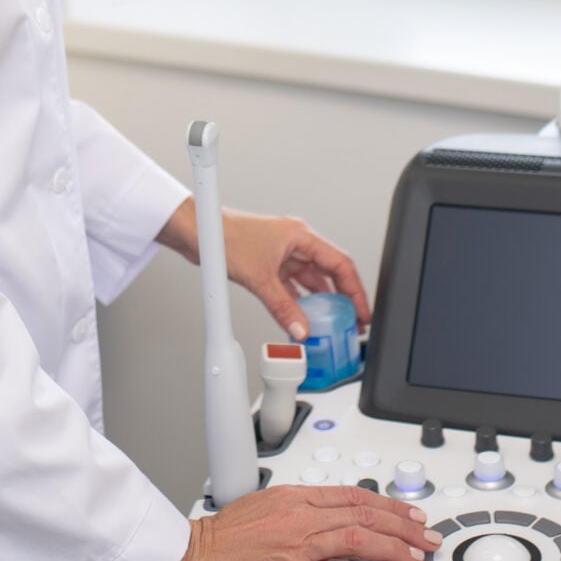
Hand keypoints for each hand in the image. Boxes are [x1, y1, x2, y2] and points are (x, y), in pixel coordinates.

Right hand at [154, 485, 441, 560]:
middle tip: (426, 535)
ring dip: (396, 548)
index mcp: (296, 496)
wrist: (195, 557)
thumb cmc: (224, 535)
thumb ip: (300, 505)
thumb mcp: (265, 502)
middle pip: (366, 516)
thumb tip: (330, 509)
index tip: (409, 512)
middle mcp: (302, 517)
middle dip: (403, 525)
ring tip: (416, 556)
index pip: (355, 495)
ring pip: (361, 540)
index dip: (389, 504)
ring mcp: (300, 547)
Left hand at [159, 204, 372, 339]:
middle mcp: (296, 243)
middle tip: (352, 322)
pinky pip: (293, 287)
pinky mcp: (270, 265)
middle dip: (342, 299)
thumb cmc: (225, 236)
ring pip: (311, 282)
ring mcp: (283, 254)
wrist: (198, 232)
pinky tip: (302, 318)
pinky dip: (299, 303)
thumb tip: (301, 328)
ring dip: (320, 302)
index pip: (340, 264)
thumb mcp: (260, 278)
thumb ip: (283, 307)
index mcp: (301, 236)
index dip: (355, 290)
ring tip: (330, 324)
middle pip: (329, 274)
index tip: (362, 310)